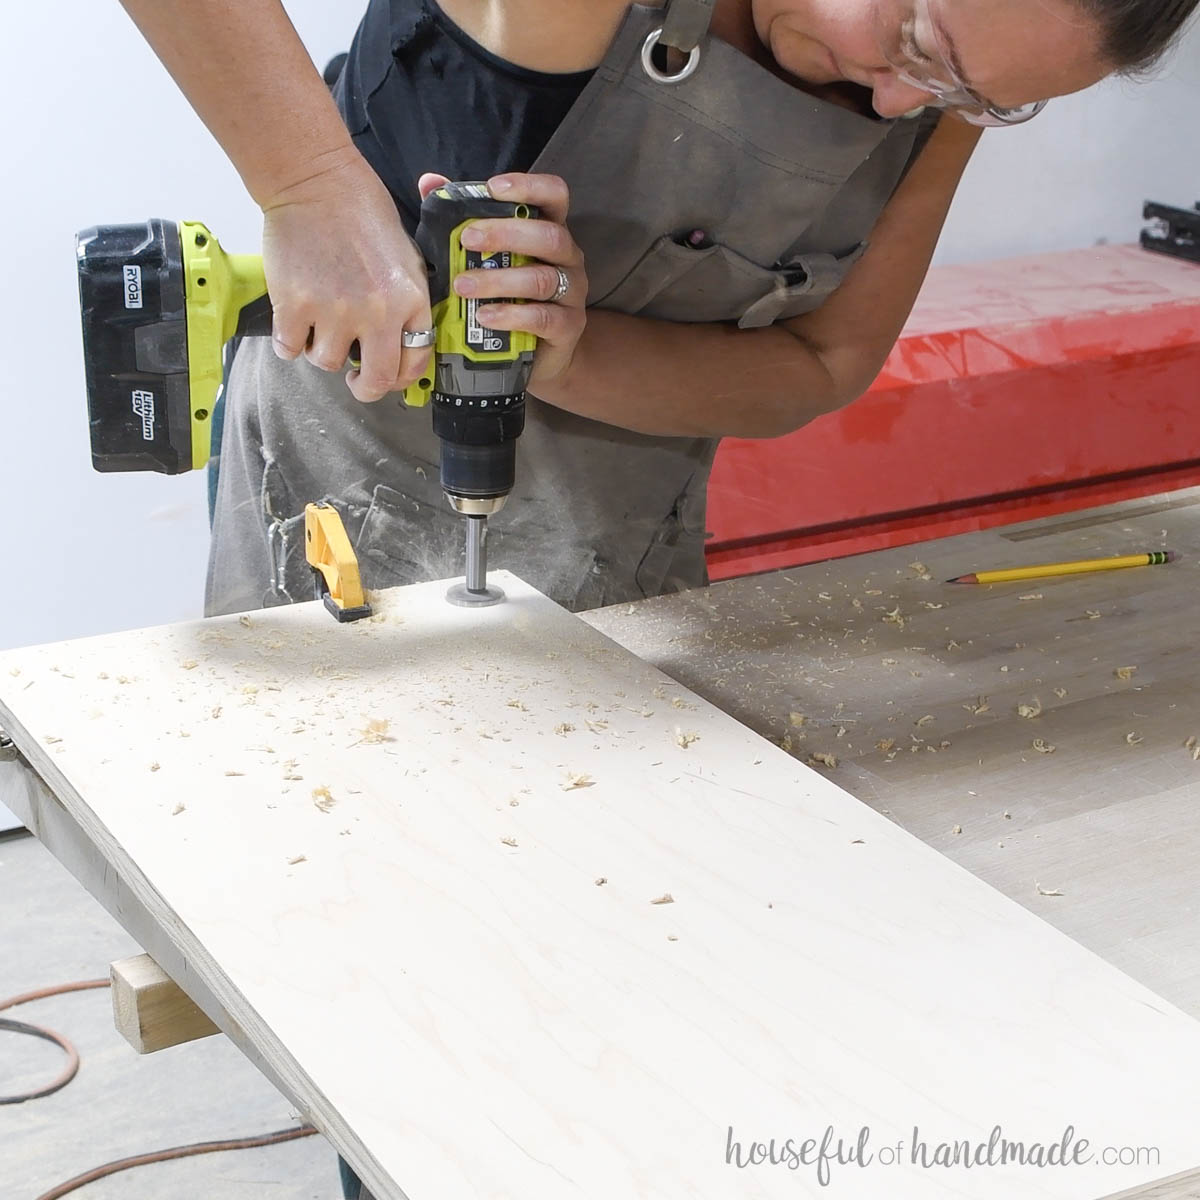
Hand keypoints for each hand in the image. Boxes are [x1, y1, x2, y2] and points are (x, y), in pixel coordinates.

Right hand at [261, 148, 433, 402]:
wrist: (316, 180)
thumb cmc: (362, 212)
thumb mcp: (406, 258)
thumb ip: (407, 303)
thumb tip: (401, 345)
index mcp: (410, 300)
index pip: (415, 361)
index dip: (401, 376)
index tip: (389, 373)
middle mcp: (377, 313)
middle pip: (376, 381)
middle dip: (366, 388)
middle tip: (357, 380)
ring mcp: (334, 311)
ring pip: (327, 363)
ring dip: (321, 349)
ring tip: (319, 321)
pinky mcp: (294, 305)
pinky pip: (288, 349)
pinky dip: (288, 340)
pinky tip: (293, 319)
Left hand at [438, 171, 587, 391]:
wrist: (538, 354)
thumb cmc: (510, 296)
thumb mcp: (487, 256)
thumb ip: (463, 219)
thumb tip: (429, 183)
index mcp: (550, 230)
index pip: (554, 195)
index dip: (529, 186)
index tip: (494, 188)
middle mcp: (568, 258)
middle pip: (549, 236)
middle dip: (506, 234)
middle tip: (466, 239)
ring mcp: (572, 293)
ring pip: (542, 279)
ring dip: (500, 280)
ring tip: (463, 286)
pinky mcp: (568, 327)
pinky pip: (542, 317)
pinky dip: (511, 316)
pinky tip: (484, 316)